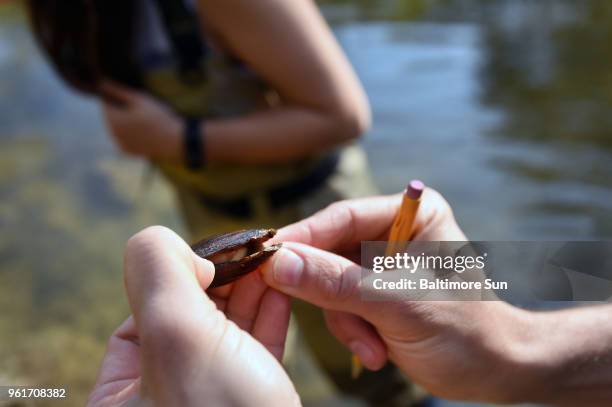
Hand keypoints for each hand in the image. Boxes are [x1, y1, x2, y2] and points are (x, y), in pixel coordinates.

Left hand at [87, 226, 298, 406]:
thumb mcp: (175, 337)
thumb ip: (159, 272)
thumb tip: (182, 250)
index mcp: (122, 392)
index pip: (143, 311)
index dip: (182, 273)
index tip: (221, 250)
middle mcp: (164, 395)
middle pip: (191, 314)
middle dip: (225, 276)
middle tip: (254, 248)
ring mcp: (212, 397)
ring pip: (228, 328)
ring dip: (252, 289)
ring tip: (272, 260)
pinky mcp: (253, 400)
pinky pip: (256, 348)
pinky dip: (269, 315)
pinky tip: (282, 290)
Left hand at [100, 82, 181, 159]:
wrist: (174, 140)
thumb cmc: (158, 117)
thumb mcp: (139, 99)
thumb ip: (118, 90)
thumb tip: (101, 82)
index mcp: (114, 119)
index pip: (104, 103)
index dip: (115, 96)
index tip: (128, 96)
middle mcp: (113, 133)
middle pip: (110, 116)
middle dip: (120, 110)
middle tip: (140, 109)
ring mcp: (120, 143)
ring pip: (117, 127)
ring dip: (124, 122)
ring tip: (143, 120)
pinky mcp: (127, 151)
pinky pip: (123, 138)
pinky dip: (129, 134)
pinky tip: (143, 131)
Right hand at [262, 190, 538, 402]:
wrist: (494, 371)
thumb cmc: (465, 330)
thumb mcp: (398, 304)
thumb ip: (337, 283)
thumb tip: (278, 262)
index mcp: (410, 214)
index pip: (342, 217)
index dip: (304, 238)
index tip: (267, 257)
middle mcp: (392, 232)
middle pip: (330, 251)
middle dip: (334, 296)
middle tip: (337, 321)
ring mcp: (381, 264)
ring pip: (329, 283)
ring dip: (346, 322)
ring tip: (374, 348)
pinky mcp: (373, 292)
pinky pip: (339, 305)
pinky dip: (352, 332)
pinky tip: (377, 351)